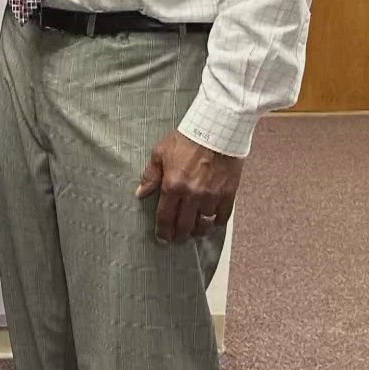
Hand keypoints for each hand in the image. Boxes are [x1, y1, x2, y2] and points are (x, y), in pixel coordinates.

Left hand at [136, 129, 241, 244]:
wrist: (216, 130)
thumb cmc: (187, 140)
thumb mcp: (160, 153)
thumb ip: (150, 175)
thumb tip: (140, 193)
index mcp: (173, 186)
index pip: (165, 217)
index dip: (163, 231)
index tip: (162, 238)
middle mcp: (192, 195)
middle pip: (185, 225)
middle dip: (179, 236)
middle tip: (176, 239)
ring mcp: (211, 196)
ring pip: (204, 224)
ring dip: (197, 231)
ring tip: (193, 233)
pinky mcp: (228, 194)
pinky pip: (222, 217)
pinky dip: (216, 223)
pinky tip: (211, 223)